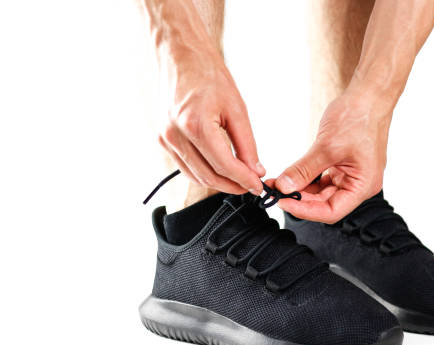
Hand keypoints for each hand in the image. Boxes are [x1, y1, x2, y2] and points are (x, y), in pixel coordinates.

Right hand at [157, 39, 264, 194]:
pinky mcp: (163, 140)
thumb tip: (254, 170)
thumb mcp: (237, 109)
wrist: (182, 57)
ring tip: (239, 181)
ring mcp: (166, 139)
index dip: (244, 180)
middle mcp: (175, 135)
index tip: (258, 185)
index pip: (224, 165)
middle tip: (251, 186)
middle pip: (208, 176)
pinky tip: (220, 171)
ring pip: (195, 176)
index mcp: (195, 125)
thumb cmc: (208, 75)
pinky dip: (204, 173)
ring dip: (219, 183)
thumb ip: (247, 144)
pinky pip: (185, 167)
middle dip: (233, 186)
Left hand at [274, 86, 391, 222]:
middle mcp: (359, 185)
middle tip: (274, 191)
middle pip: (325, 204)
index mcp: (363, 186)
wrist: (368, 95)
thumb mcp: (327, 146)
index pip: (331, 212)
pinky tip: (289, 176)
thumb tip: (283, 188)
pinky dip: (305, 179)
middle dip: (298, 199)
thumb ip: (303, 170)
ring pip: (321, 193)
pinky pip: (321, 180)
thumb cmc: (358, 118)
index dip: (305, 210)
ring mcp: (351, 176)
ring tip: (277, 183)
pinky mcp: (342, 167)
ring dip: (299, 190)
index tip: (282, 202)